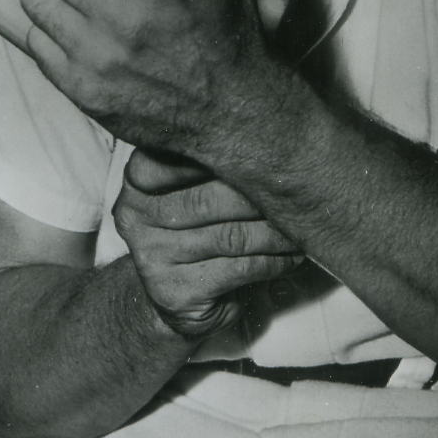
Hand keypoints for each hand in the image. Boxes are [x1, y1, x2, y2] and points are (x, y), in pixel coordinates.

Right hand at [114, 149, 303, 337]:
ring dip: (275, 233)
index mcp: (137, 181)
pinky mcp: (175, 291)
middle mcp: (136, 216)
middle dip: (260, 198)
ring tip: (301, 227)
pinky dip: (274, 262)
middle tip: (297, 193)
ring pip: (230, 236)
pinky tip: (291, 256)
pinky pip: (238, 269)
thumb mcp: (191, 189)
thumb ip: (211, 164)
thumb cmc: (195, 230)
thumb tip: (272, 142)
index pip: (179, 156)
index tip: (267, 155)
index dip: (226, 157)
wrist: (175, 296)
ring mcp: (152, 256)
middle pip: (209, 199)